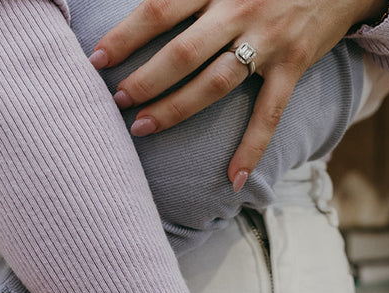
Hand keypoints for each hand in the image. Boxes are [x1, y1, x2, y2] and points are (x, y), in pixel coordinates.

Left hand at [91, 0, 388, 187]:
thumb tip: (148, 9)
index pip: (160, 8)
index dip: (126, 35)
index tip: (96, 58)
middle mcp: (238, 7)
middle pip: (181, 51)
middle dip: (143, 79)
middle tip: (114, 100)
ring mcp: (267, 39)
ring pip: (214, 82)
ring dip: (175, 109)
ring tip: (141, 127)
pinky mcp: (293, 64)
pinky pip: (269, 113)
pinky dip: (251, 148)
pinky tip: (232, 179)